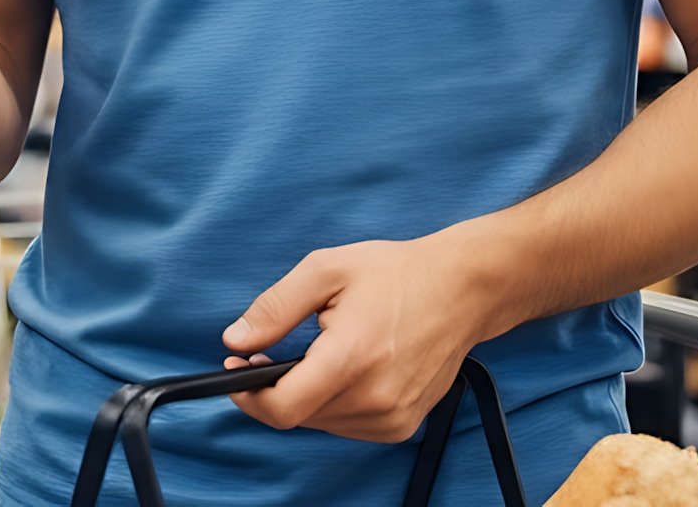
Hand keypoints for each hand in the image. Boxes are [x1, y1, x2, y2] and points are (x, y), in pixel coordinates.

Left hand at [220, 233, 505, 443]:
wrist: (462, 290)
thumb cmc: (395, 275)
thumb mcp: (325, 270)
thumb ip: (275, 308)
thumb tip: (236, 339)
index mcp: (351, 358)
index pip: (283, 408)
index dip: (248, 395)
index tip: (235, 370)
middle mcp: (375, 397)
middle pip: (297, 416)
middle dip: (272, 389)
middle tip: (266, 354)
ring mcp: (393, 417)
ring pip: (321, 423)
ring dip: (303, 397)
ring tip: (310, 357)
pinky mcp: (403, 424)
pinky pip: (348, 426)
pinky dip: (332, 405)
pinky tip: (340, 372)